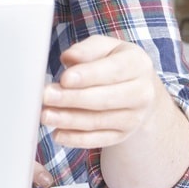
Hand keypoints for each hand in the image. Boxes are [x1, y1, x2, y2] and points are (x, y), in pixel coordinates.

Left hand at [40, 35, 162, 149]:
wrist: (136, 88)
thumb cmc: (112, 62)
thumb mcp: (104, 47)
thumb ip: (87, 50)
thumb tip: (69, 57)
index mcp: (137, 64)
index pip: (113, 70)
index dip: (88, 76)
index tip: (65, 79)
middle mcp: (141, 93)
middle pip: (104, 99)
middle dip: (72, 99)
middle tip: (46, 96)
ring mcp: (134, 117)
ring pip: (98, 121)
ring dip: (69, 120)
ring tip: (46, 115)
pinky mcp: (122, 135)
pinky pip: (98, 140)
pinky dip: (76, 139)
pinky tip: (58, 134)